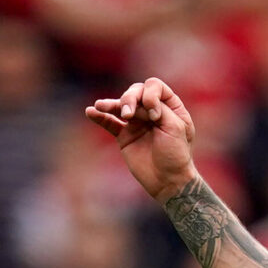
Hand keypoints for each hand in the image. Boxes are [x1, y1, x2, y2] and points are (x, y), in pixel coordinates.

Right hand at [85, 76, 197, 201]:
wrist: (168, 180)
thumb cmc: (176, 154)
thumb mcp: (175, 127)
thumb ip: (159, 108)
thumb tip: (139, 103)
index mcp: (170, 106)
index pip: (154, 86)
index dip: (150, 95)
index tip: (154, 116)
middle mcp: (152, 111)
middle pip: (136, 92)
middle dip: (130, 99)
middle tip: (128, 115)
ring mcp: (137, 123)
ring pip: (121, 105)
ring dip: (111, 104)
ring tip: (101, 106)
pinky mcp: (125, 136)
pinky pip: (110, 122)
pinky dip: (100, 117)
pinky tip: (90, 112)